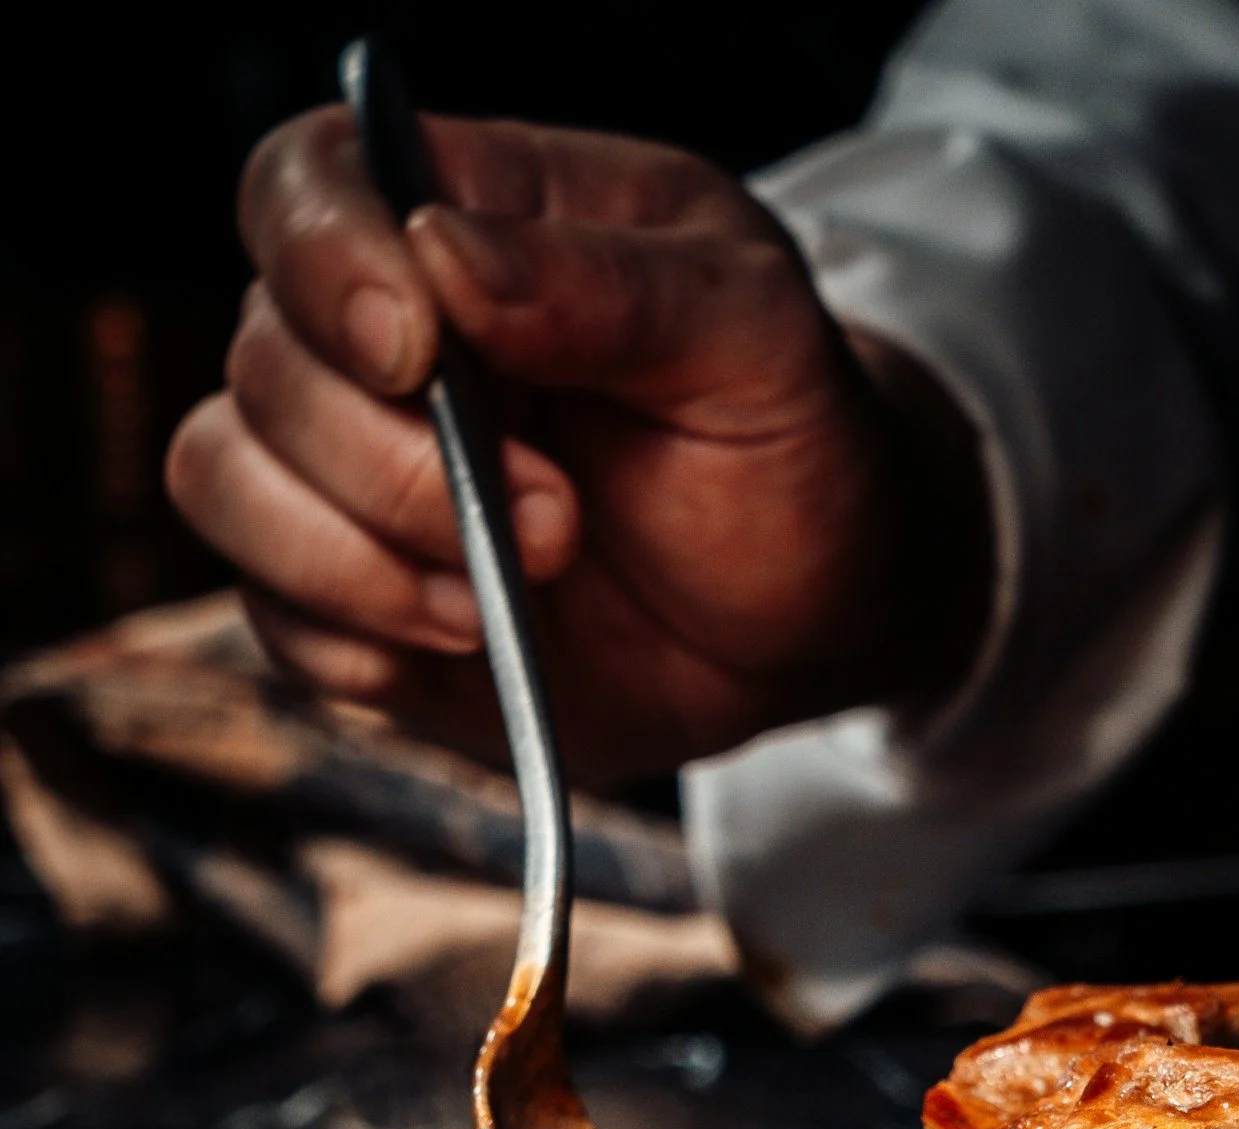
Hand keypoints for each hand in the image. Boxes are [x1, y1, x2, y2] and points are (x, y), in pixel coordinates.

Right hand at [166, 108, 988, 785]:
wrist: (822, 614)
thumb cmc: (793, 445)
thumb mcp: (753, 338)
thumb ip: (608, 286)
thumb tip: (444, 258)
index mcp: (472, 220)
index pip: (308, 186)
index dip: (326, 263)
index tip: (418, 353)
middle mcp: (384, 341)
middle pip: (262, 360)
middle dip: (392, 464)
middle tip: (557, 519)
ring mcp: (359, 479)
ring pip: (228, 483)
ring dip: (351, 559)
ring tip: (499, 598)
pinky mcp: (364, 607)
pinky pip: (274, 618)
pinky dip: (348, 644)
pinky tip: (464, 645)